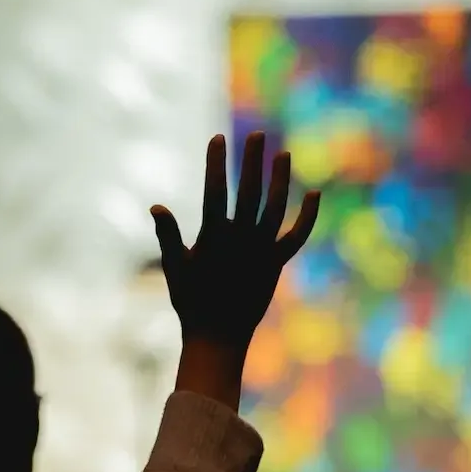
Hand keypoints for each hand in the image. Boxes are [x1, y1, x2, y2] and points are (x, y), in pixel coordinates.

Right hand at [152, 131, 319, 351]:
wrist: (218, 337)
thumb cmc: (191, 301)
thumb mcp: (174, 267)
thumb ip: (168, 235)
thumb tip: (156, 206)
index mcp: (213, 237)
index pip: (214, 190)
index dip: (215, 163)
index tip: (216, 138)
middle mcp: (241, 239)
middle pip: (249, 191)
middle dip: (252, 161)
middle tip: (258, 134)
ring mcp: (262, 250)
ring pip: (275, 207)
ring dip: (280, 179)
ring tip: (282, 154)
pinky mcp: (276, 263)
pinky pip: (296, 235)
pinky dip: (307, 216)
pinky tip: (314, 193)